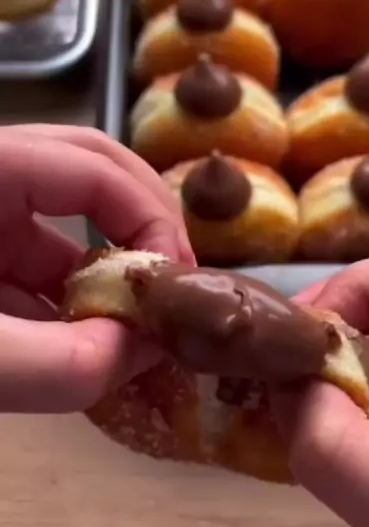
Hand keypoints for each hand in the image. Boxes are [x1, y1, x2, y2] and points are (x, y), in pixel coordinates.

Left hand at [0, 124, 193, 413]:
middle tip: (177, 287)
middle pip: (93, 171)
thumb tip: (142, 353)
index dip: (150, 218)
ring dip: (111, 275)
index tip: (177, 291)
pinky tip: (93, 347)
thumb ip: (57, 363)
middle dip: (147, 225)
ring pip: (63, 226)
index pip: (94, 163)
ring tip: (142, 329)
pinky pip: (34, 265)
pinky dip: (72, 304)